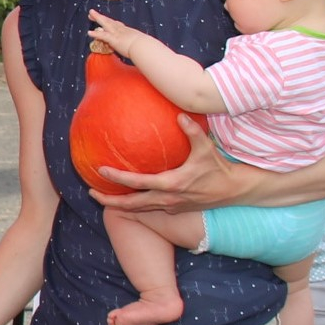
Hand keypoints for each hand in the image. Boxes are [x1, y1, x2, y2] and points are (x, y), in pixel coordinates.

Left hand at [84, 10, 152, 61]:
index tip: (107, 19)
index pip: (118, 25)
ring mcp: (117, 34)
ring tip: (90, 14)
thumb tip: (144, 50)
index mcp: (128, 31)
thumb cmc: (145, 47)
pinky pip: (103, 35)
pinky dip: (96, 34)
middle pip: (110, 21)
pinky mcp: (114, 39)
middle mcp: (122, 30)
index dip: (111, 22)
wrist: (144, 47)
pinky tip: (89, 32)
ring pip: (105, 23)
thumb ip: (140, 46)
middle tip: (93, 13)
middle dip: (102, 17)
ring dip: (97, 18)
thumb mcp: (142, 44)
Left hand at [90, 117, 246, 214]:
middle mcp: (167, 198)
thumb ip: (192, 131)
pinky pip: (148, 210)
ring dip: (119, 205)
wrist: (233, 190)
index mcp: (171, 184)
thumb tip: (179, 114)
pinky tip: (125, 200)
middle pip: (131, 204)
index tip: (101, 170)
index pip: (137, 183)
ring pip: (139, 209)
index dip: (117, 177)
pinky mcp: (174, 209)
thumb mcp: (205, 148)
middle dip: (109, 200)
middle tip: (92, 193)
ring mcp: (170, 206)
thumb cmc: (218, 168)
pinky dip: (134, 206)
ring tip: (103, 198)